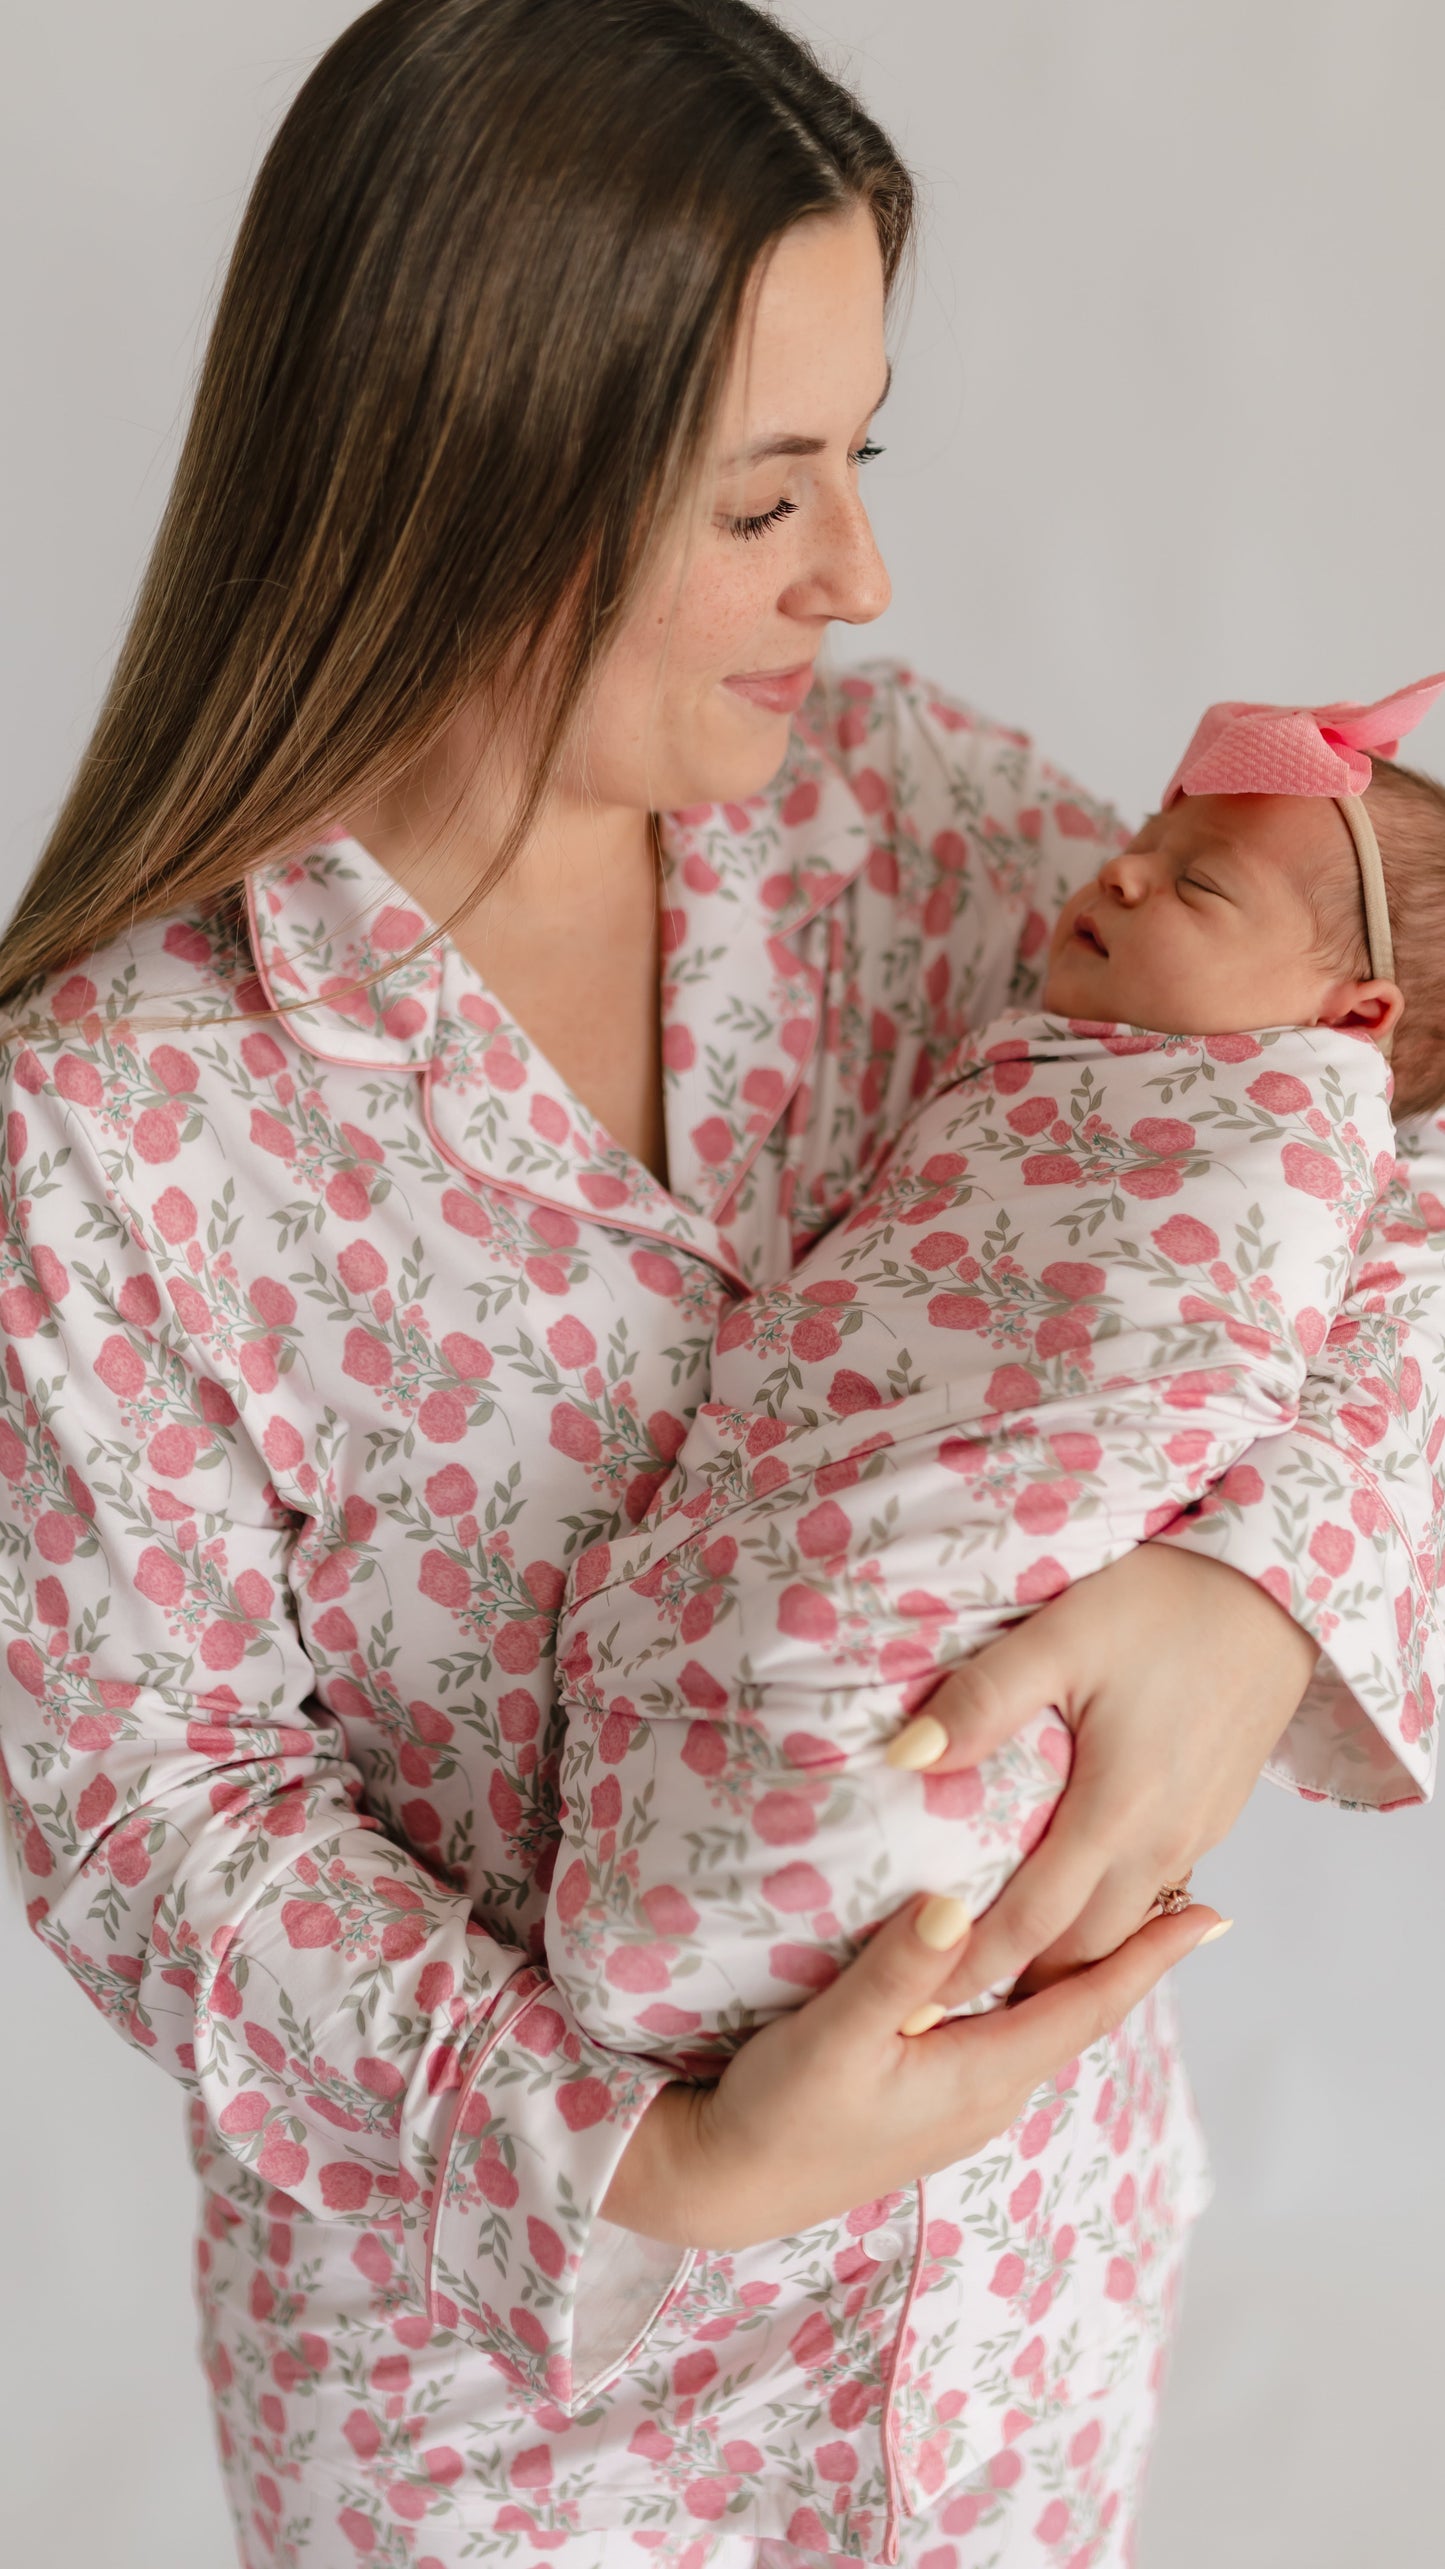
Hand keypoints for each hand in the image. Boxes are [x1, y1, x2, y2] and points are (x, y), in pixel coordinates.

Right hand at [601, 1887, 1221, 2248]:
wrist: (723, 2187)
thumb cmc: (777, 2112)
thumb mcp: (833, 2038)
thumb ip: (895, 1970)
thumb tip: (959, 1903)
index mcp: (982, 2076)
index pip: (1088, 2006)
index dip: (1149, 1958)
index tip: (1211, 1912)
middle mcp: (989, 2093)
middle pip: (1079, 2012)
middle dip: (1131, 1954)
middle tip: (1178, 1885)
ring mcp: (962, 2102)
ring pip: (1044, 2022)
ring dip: (1083, 1970)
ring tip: (1118, 1910)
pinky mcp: (930, 2098)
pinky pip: (1007, 2032)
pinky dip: (1033, 1987)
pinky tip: (1022, 1961)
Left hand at [889, 1544, 1317, 2007]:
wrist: (1277, 1589)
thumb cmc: (1163, 1601)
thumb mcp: (1061, 1635)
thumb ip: (983, 1701)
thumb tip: (905, 1760)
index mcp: (1117, 1809)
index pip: (1031, 1925)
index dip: (971, 1970)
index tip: (916, 2007)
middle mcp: (1162, 1840)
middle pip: (1082, 1950)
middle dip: (1015, 1985)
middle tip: (943, 2004)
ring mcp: (1195, 1833)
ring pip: (1123, 1929)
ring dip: (1065, 1958)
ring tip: (996, 1970)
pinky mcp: (1213, 1814)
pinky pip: (1152, 1893)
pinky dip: (1105, 1919)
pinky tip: (1068, 1906)